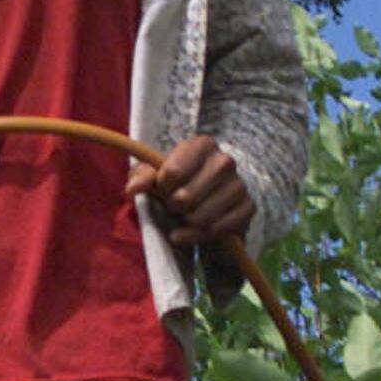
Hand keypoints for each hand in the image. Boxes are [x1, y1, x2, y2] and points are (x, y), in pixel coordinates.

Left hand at [126, 134, 254, 245]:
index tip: (163, 189)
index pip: (171, 173)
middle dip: (173, 207)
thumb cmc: (177, 181)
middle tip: (174, 205)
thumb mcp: (155, 175)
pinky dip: (198, 236)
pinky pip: (216, 230)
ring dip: (185, 222)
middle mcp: (225, 161)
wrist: (210, 197)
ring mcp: (239, 185)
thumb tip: (133, 189)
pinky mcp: (247, 208)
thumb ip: (141, 178)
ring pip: (199, 218)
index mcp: (202, 144)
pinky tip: (192, 230)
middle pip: (184, 198)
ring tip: (185, 215)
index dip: (161, 188)